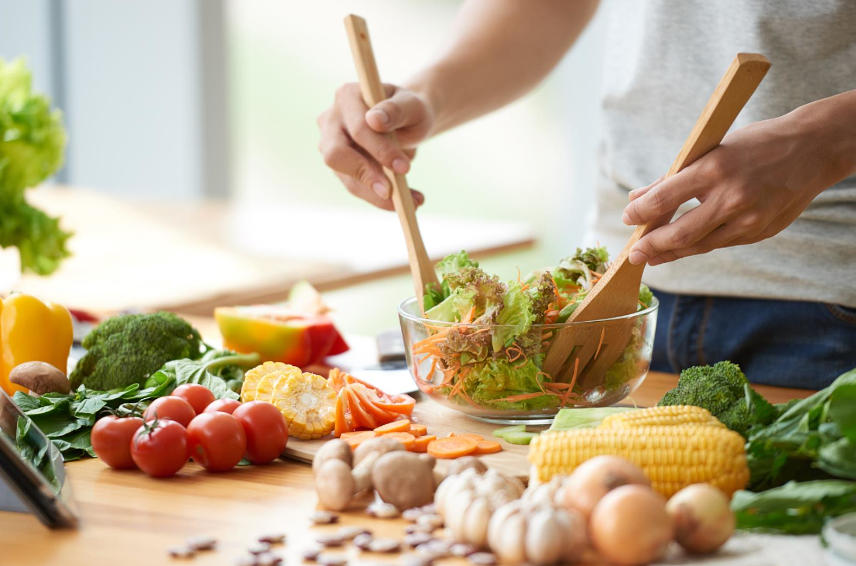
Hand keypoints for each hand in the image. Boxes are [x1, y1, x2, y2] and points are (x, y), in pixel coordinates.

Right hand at [317, 83, 432, 209]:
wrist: (408, 121)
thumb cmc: (410, 110)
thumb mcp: (412, 105)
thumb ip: (396, 110)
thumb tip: (374, 120)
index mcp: (347, 96)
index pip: (358, 128)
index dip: (380, 150)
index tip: (405, 168)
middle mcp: (331, 119)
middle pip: (336, 154)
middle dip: (367, 176)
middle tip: (393, 193)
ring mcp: (331, 145)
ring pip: (346, 177)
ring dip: (378, 195)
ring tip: (412, 202)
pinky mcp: (340, 167)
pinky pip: (356, 187)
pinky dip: (380, 198)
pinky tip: (407, 201)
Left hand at [621, 109, 855, 265]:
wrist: (814, 149)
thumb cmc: (756, 144)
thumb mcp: (711, 150)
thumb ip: (672, 177)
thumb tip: (636, 198)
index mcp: (715, 169)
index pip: (665, 198)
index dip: (640, 213)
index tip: (627, 218)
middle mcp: (732, 198)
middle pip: (680, 234)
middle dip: (651, 247)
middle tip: (633, 255)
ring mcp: (749, 220)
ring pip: (700, 245)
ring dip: (671, 253)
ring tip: (651, 256)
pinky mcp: (761, 232)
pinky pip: (721, 243)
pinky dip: (698, 245)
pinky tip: (682, 248)